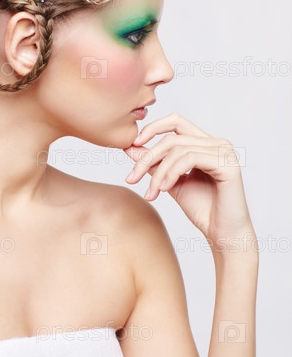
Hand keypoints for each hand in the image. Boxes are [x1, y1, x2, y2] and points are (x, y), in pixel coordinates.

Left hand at [123, 113, 252, 245]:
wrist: (223, 235)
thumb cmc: (202, 209)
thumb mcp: (170, 182)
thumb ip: (153, 164)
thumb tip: (129, 147)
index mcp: (206, 143)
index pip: (176, 121)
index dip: (152, 128)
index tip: (132, 145)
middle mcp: (217, 143)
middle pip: (172, 138)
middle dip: (147, 158)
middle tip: (132, 178)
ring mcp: (224, 152)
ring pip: (178, 149)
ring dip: (158, 172)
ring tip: (152, 192)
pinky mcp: (227, 164)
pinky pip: (190, 159)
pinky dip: (172, 173)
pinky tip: (165, 189)